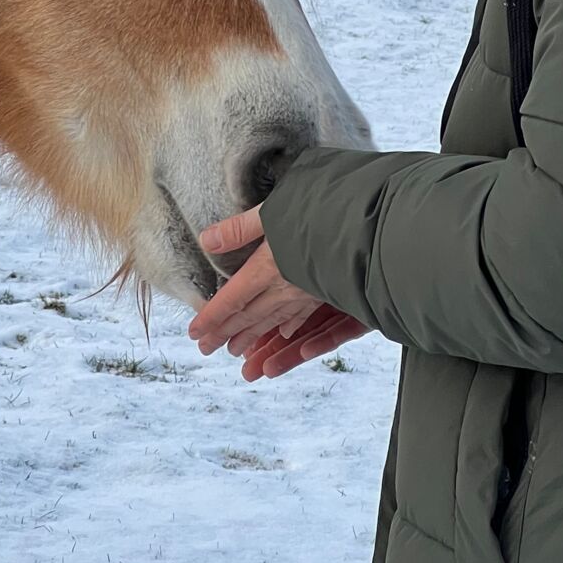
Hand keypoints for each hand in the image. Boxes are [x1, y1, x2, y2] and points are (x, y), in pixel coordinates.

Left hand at [186, 206, 369, 379]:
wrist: (369, 230)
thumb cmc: (319, 213)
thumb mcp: (272, 212)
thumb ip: (240, 228)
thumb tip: (206, 240)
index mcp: (266, 270)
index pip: (232, 300)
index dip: (211, 317)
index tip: (194, 332)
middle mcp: (284, 289)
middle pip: (249, 316)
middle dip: (225, 333)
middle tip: (207, 348)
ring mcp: (307, 294)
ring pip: (274, 321)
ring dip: (253, 337)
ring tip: (236, 351)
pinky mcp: (329, 292)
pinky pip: (302, 316)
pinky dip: (289, 326)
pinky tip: (287, 333)